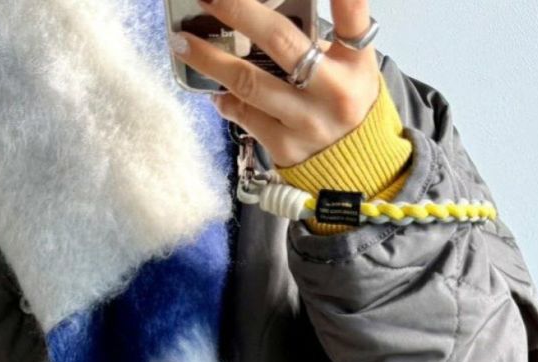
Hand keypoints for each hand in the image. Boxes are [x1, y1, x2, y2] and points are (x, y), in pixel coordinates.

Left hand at [171, 0, 380, 167]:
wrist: (354, 169)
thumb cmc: (342, 102)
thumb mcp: (349, 67)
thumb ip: (318, 39)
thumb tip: (256, 12)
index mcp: (355, 62)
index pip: (352, 16)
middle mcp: (335, 91)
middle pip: (281, 41)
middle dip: (238, 11)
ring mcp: (308, 122)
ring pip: (249, 83)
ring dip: (209, 59)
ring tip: (182, 41)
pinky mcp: (286, 147)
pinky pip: (245, 116)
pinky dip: (225, 100)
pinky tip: (214, 91)